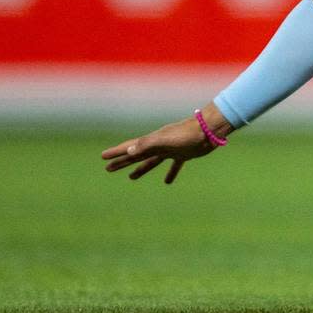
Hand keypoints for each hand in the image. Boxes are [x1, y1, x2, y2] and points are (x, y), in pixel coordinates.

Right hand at [101, 103, 233, 183]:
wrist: (209, 130)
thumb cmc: (187, 133)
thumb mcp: (164, 139)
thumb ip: (147, 144)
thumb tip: (129, 151)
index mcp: (152, 141)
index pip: (130, 147)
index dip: (116, 152)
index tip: (102, 157)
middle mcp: (159, 145)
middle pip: (137, 155)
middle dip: (122, 162)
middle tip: (108, 169)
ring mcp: (171, 150)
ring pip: (152, 161)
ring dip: (141, 169)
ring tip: (131, 178)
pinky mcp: (183, 154)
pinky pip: (174, 166)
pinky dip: (170, 173)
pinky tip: (167, 182)